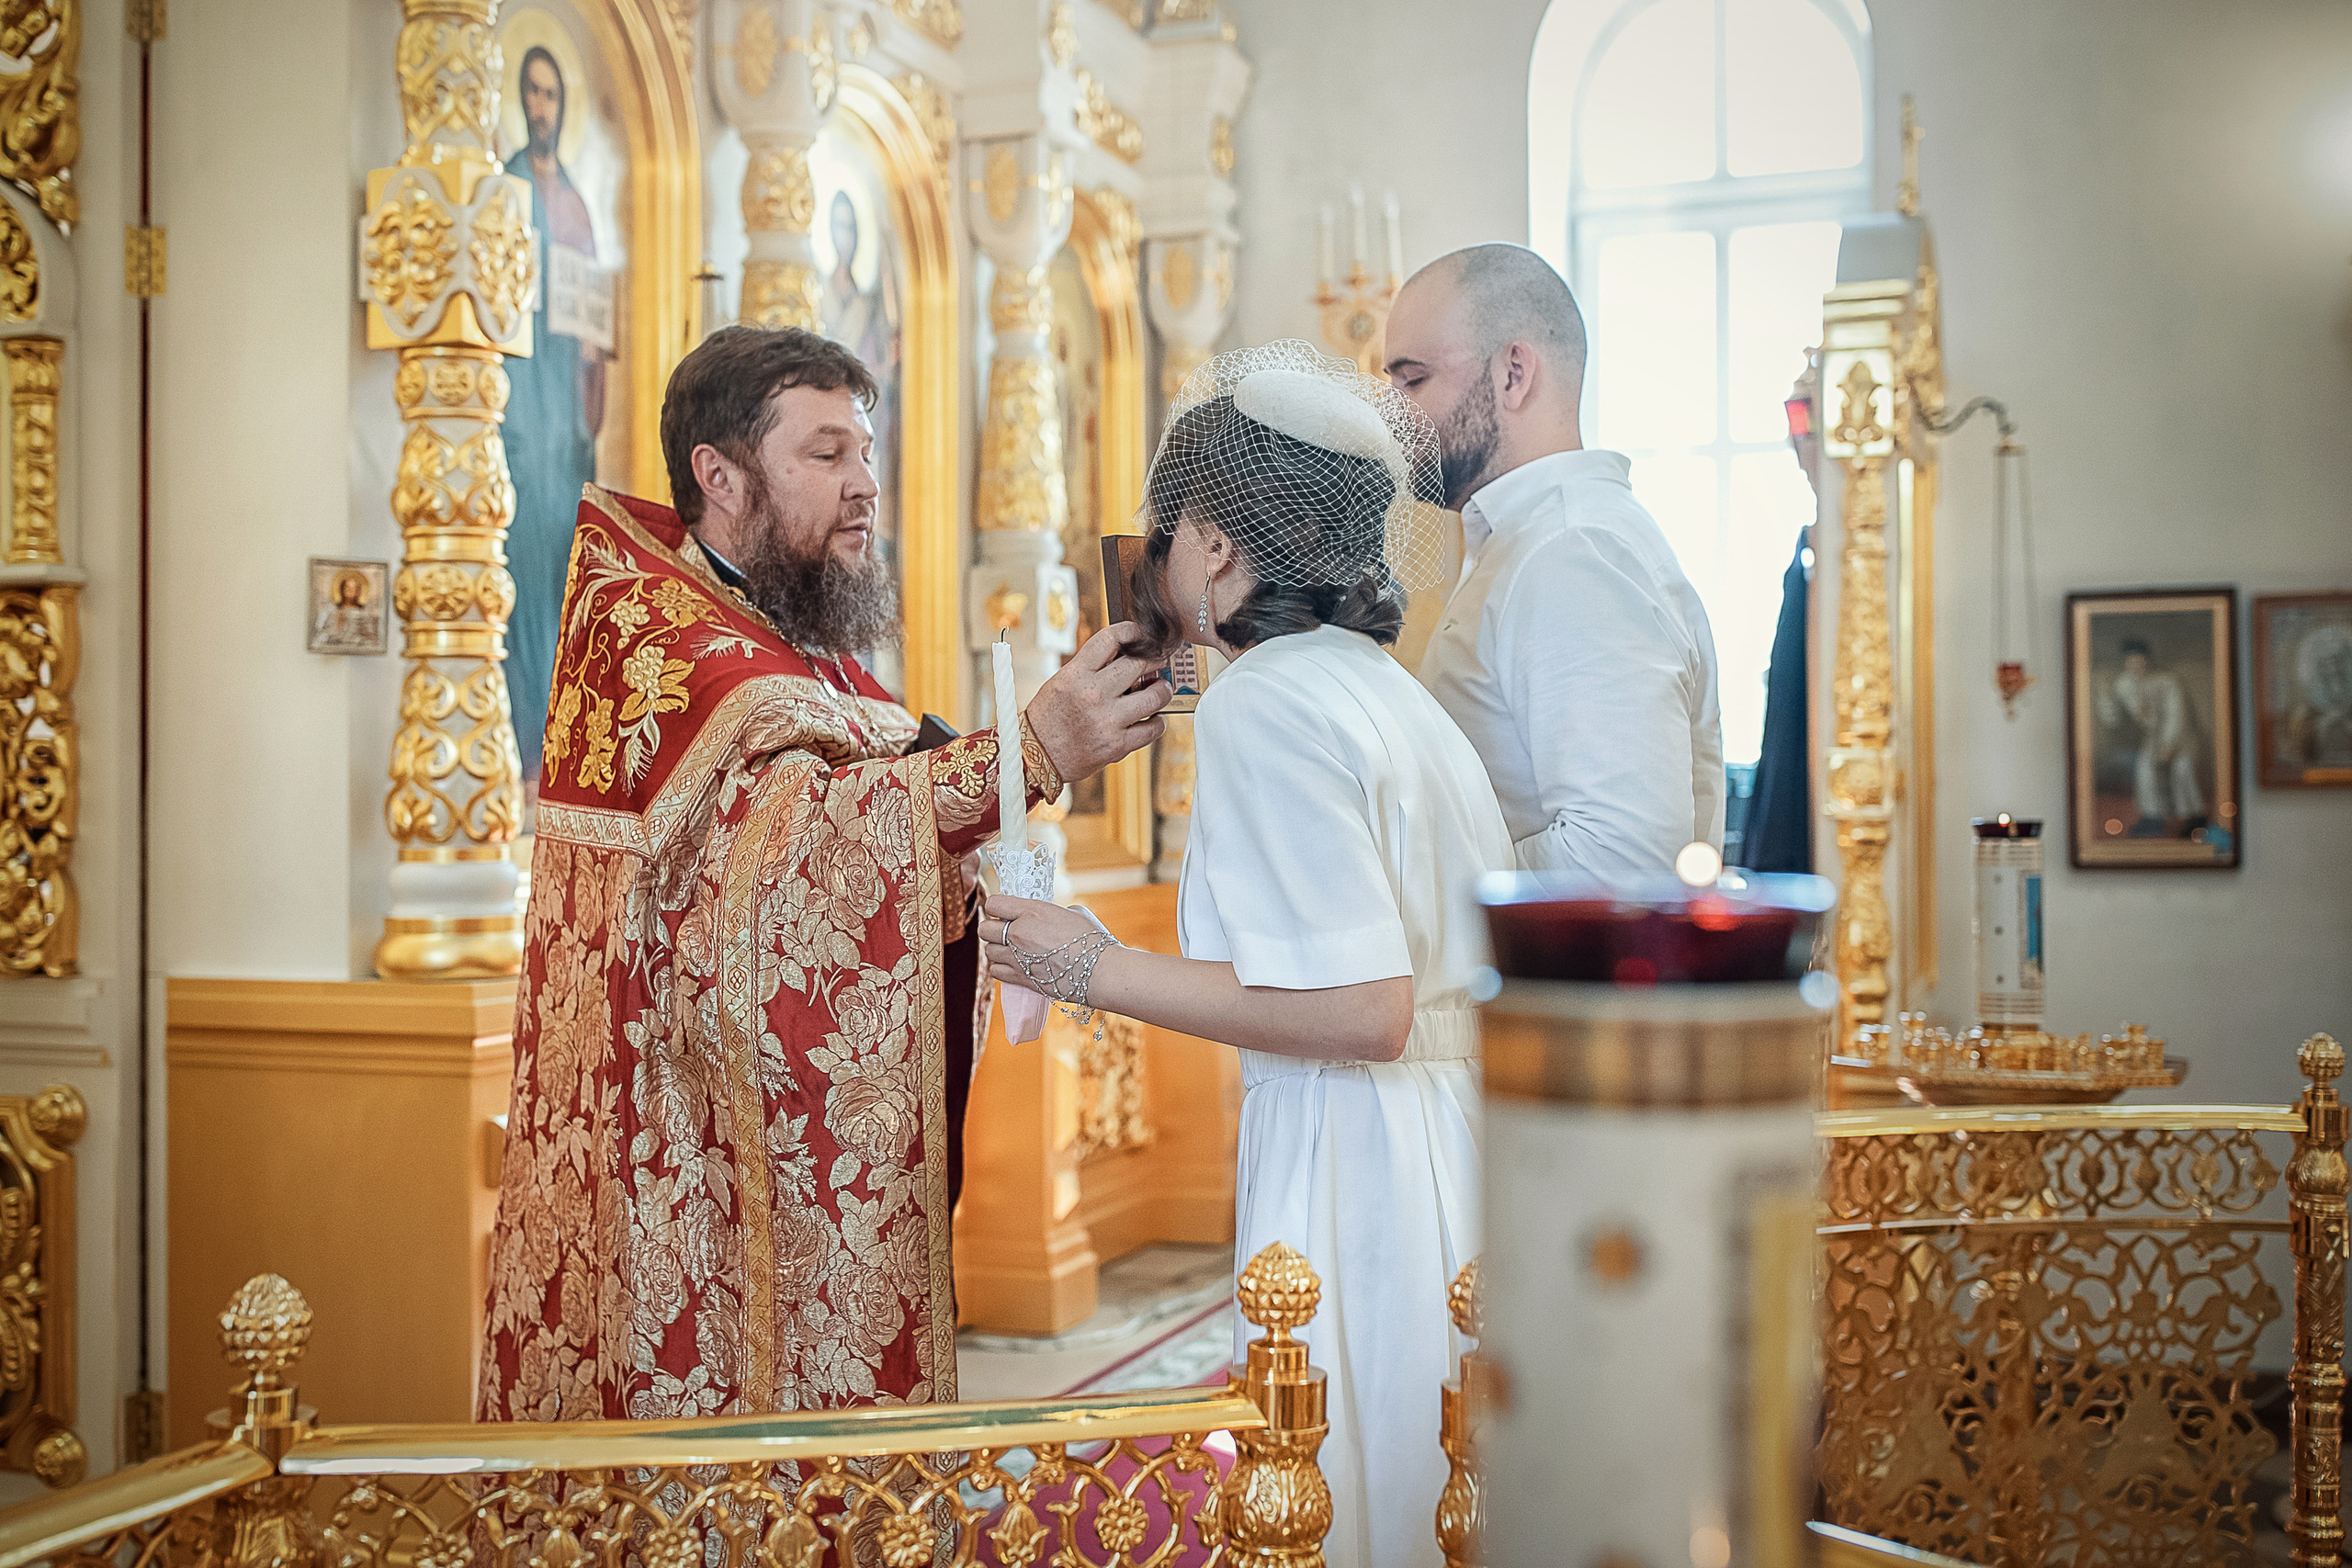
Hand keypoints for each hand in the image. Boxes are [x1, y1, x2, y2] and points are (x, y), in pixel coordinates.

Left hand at [980, 894, 1099, 993]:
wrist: (1100, 971)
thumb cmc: (1092, 939)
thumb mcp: (1074, 912)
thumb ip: (1051, 912)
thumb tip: (1046, 917)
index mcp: (1032, 911)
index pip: (993, 903)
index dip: (997, 907)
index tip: (1004, 911)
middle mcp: (1019, 933)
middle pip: (984, 929)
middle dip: (993, 929)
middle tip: (1006, 931)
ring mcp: (1017, 958)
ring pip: (989, 952)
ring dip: (998, 950)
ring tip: (1013, 950)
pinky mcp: (1021, 979)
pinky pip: (995, 972)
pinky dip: (1001, 968)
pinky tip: (1015, 965)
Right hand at [1024, 623, 1171, 781]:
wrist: (1036, 755)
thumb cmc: (1048, 718)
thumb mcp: (1061, 682)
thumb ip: (1091, 668)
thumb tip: (1127, 654)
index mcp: (1076, 675)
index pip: (1110, 639)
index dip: (1131, 631)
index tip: (1140, 635)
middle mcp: (1093, 695)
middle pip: (1138, 664)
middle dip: (1155, 660)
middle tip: (1159, 662)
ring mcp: (1107, 721)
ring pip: (1154, 697)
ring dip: (1163, 690)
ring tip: (1162, 689)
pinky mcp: (1117, 745)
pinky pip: (1152, 729)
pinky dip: (1158, 722)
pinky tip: (1154, 718)